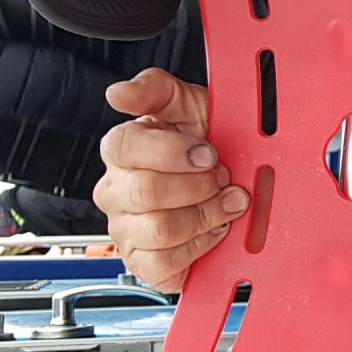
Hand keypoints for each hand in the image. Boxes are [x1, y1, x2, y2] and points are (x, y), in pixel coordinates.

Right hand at [93, 68, 246, 291]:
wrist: (232, 189)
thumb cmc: (208, 147)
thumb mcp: (192, 107)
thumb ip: (157, 89)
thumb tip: (120, 92)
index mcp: (124, 150)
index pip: (124, 146)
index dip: (172, 151)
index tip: (207, 151)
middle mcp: (118, 190)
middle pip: (145, 191)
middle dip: (198, 185)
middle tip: (222, 178)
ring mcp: (127, 228)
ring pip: (159, 228)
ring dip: (205, 215)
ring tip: (225, 203)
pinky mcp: (143, 262)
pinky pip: (164, 262)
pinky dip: (199, 246)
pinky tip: (213, 230)